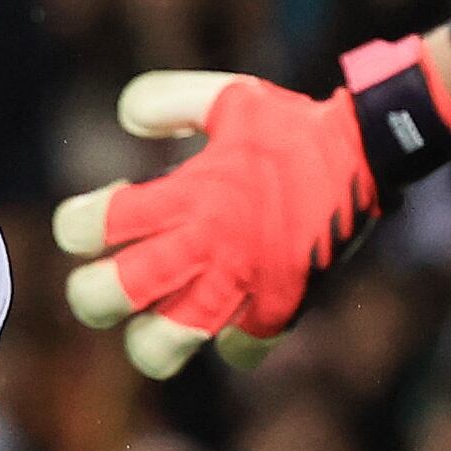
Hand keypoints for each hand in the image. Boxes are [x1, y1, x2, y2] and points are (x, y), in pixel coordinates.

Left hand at [67, 29, 450, 376]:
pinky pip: (237, 354)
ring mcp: (239, 286)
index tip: (101, 213)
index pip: (91, 227)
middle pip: (104, 298)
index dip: (78, 226)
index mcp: (185, 196)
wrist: (371, 153)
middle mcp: (203, 248)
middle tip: (110, 278)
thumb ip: (165, 101)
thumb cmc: (294, 126)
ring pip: (159, 348)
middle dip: (91, 294)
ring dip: (149, 337)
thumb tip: (125, 122)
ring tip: (158, 316)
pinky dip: (230, 342)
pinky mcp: (278, 311)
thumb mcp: (227, 96)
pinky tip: (231, 316)